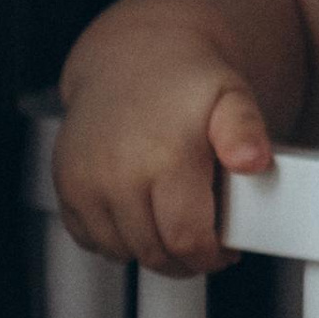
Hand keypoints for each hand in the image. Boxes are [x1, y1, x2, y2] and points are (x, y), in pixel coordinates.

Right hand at [53, 46, 276, 273]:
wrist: (132, 58)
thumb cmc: (186, 85)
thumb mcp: (233, 98)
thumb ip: (247, 131)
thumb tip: (252, 160)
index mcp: (164, 156)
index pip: (186, 240)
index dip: (210, 256)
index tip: (223, 250)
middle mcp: (117, 172)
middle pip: (154, 253)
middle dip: (184, 259)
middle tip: (202, 240)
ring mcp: (85, 181)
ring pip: (122, 252)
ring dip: (150, 250)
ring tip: (173, 223)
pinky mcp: (66, 186)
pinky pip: (90, 239)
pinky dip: (117, 239)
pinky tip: (140, 213)